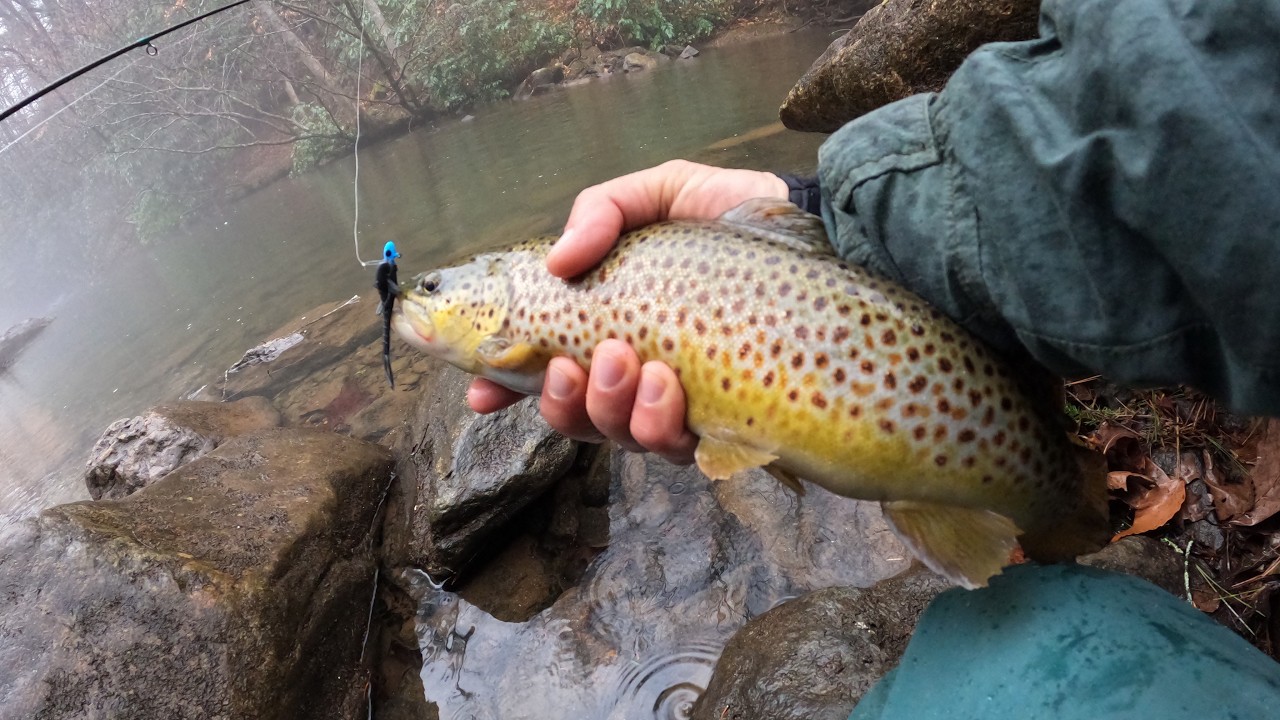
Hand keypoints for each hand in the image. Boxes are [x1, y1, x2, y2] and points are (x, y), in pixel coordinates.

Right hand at [468, 160, 788, 463]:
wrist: (812, 229)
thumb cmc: (731, 213)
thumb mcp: (656, 194)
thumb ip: (600, 212)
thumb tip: (557, 262)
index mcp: (611, 326)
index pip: (547, 371)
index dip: (505, 389)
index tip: (480, 393)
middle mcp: (639, 374)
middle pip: (576, 419)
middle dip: (562, 404)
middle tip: (582, 360)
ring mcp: (681, 403)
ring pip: (621, 437)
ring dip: (610, 408)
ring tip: (629, 361)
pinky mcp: (727, 423)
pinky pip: (678, 449)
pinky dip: (662, 424)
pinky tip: (671, 383)